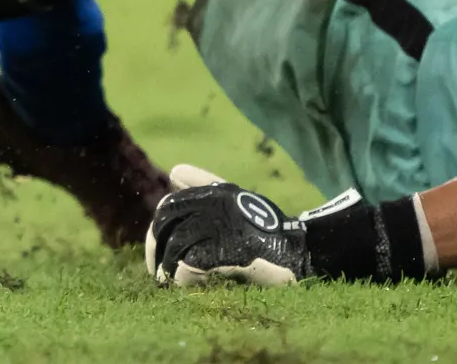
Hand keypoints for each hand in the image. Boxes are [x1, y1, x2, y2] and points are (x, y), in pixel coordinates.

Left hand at [145, 170, 308, 287]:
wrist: (301, 251)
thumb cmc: (266, 229)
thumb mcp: (235, 200)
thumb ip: (205, 186)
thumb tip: (174, 172)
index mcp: (215, 193)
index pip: (169, 204)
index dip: (158, 228)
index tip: (160, 248)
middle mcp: (215, 205)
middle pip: (165, 223)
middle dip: (156, 249)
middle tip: (159, 273)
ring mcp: (222, 227)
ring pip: (175, 246)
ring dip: (169, 269)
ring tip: (172, 285)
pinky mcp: (228, 252)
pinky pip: (189, 266)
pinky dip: (184, 279)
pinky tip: (190, 286)